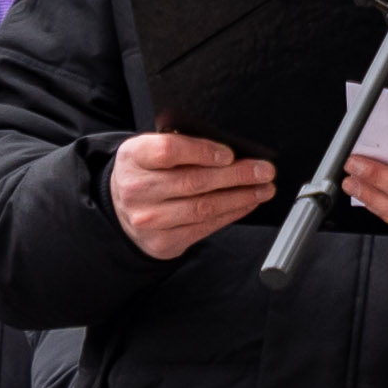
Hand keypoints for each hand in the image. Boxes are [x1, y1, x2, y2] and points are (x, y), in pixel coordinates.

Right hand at [113, 132, 275, 259]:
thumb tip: (230, 152)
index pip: (168, 151)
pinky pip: (205, 227)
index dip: (203, 152)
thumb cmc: (147, 173)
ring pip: (203, 207)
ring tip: (263, 188)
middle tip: (264, 171)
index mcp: (134, 157)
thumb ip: (182, 146)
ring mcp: (149, 219)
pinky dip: (231, 214)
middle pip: (194, 181)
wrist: (123, 208)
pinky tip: (247, 203)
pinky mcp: (163, 242)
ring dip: (241, 197)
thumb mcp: (151, 151)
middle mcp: (137, 189)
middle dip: (237, 175)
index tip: (230, 154)